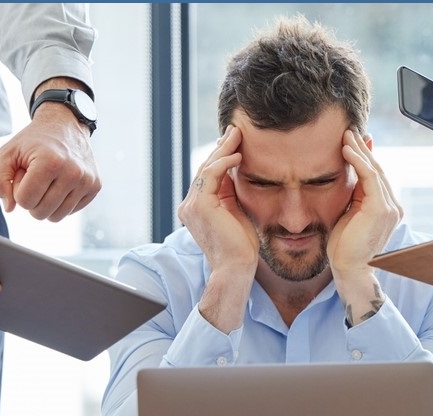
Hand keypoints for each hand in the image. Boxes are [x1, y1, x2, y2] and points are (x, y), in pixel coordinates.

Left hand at [0, 103, 100, 221]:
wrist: (66, 125)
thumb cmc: (33, 141)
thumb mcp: (7, 152)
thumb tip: (10, 208)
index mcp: (50, 162)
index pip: (25, 201)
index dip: (18, 190)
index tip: (24, 174)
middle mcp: (73, 173)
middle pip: (40, 212)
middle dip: (32, 199)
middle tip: (36, 178)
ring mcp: (87, 181)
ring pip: (56, 217)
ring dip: (46, 203)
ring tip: (48, 182)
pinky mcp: (95, 186)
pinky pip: (70, 211)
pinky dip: (61, 202)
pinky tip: (60, 184)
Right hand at [176, 125, 255, 331]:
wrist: (236, 269)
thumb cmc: (242, 248)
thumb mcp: (238, 214)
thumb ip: (234, 195)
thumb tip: (242, 173)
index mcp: (198, 207)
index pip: (209, 175)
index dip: (222, 156)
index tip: (237, 142)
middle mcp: (190, 205)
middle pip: (206, 168)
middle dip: (222, 147)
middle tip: (236, 130)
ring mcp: (192, 205)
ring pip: (207, 168)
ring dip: (224, 149)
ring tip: (238, 135)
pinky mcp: (200, 205)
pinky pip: (211, 175)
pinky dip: (224, 162)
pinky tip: (239, 155)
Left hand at [329, 130, 402, 324]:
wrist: (348, 268)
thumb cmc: (344, 245)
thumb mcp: (348, 213)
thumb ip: (353, 194)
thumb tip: (349, 172)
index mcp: (387, 208)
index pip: (377, 176)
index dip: (365, 156)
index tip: (353, 140)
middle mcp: (393, 206)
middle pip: (378, 169)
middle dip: (363, 148)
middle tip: (349, 130)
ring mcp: (390, 208)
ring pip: (375, 170)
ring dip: (359, 151)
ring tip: (345, 135)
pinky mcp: (381, 209)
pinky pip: (370, 177)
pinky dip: (358, 162)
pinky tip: (346, 150)